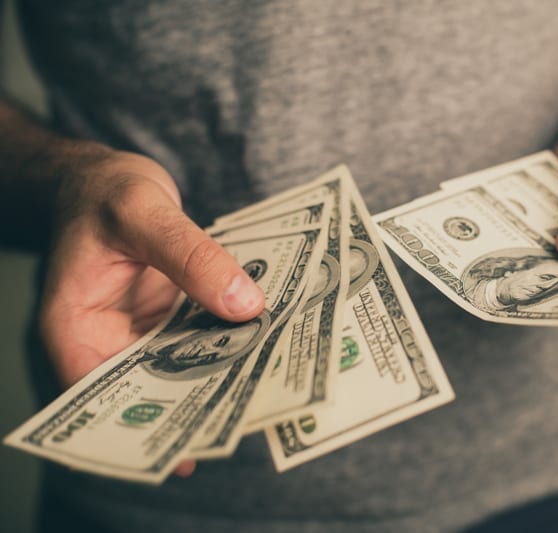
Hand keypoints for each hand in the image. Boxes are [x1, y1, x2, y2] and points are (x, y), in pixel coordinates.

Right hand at [38, 146, 263, 475]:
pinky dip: (227, 344)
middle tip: (248, 417)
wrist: (107, 176)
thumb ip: (191, 255)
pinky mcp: (166, 320)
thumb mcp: (145, 212)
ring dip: (219, 376)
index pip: (100, 395)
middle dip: (195, 404)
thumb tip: (245, 305)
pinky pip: (198, 341)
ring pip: (180, 369)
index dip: (145, 422)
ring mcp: (138, 333)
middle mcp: (105, 340)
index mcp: (75, 326)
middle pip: (148, 389)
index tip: (193, 441)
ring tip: (267, 391)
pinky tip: (264, 349)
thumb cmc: (106, 191)